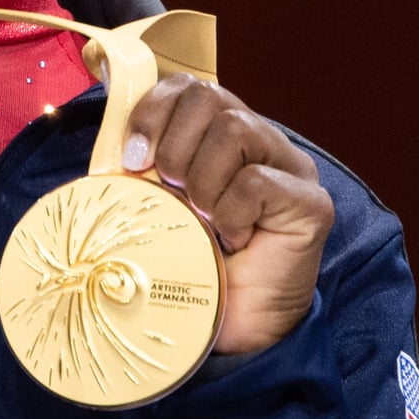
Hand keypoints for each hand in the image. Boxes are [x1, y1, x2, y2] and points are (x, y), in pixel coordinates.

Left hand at [120, 75, 332, 354]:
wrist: (229, 331)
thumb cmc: (190, 266)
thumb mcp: (154, 206)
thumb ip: (140, 167)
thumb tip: (106, 131)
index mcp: (220, 136)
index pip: (187, 87)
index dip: (153, 112)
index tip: (133, 158)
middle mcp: (260, 141)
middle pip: (209, 96)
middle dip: (174, 145)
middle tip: (170, 192)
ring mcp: (291, 168)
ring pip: (235, 128)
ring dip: (202, 180)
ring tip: (203, 220)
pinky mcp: (311, 202)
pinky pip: (258, 180)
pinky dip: (230, 212)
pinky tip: (232, 240)